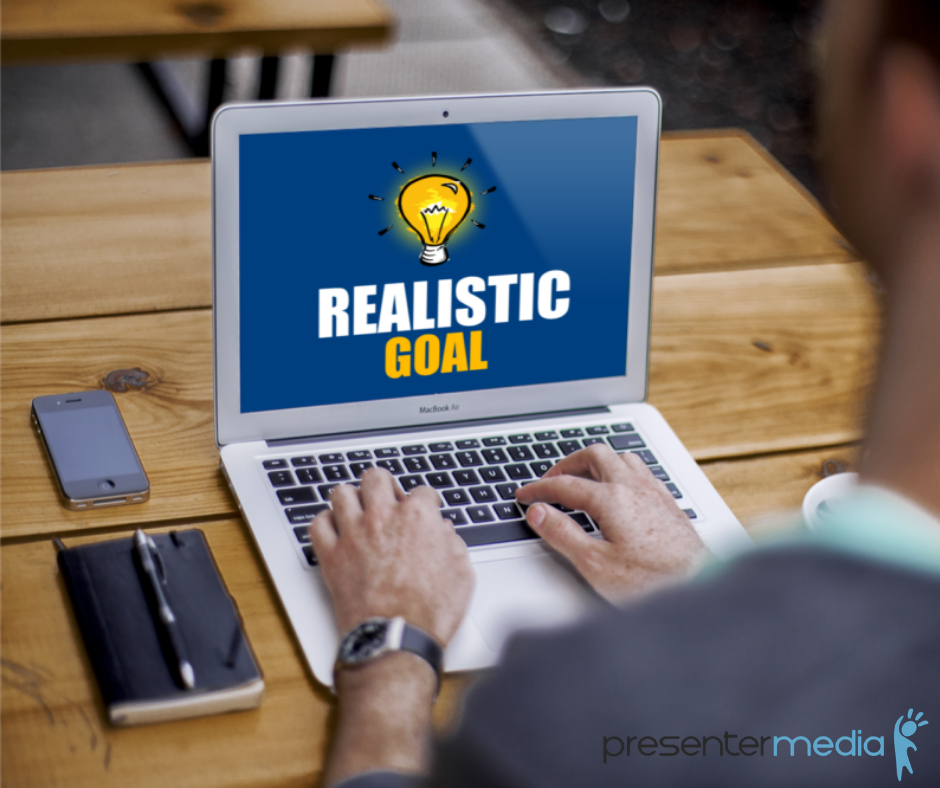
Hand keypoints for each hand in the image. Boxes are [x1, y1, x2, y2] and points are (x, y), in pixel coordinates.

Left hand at [309, 468, 473, 646]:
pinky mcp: (331, 556)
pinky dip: (326, 524)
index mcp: (417, 517)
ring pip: (342, 493)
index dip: (427, 502)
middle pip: (376, 477)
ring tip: (359, 511)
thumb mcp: (461, 573)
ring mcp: (353, 534)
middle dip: (385, 486)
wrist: (396, 639)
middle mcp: (382, 518)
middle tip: (389, 500)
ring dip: (352, 499)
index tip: (426, 511)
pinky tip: (336, 532)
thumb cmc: (430, 612)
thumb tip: (444, 532)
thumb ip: (452, 543)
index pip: (422, 491)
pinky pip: (318, 524)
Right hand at [515, 445, 705, 602]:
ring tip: (581, 477)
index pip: (565, 484)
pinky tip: (619, 489)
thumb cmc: (652, 582)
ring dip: (596, 462)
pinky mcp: (667, 503)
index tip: (525, 496)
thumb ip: (562, 534)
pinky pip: (640, 471)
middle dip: (567, 464)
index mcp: (612, 499)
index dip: (539, 489)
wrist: (700, 587)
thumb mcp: (595, 564)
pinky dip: (619, 471)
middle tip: (551, 480)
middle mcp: (634, 487)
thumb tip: (538, 513)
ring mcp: (654, 493)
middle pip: (594, 456)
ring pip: (621, 458)